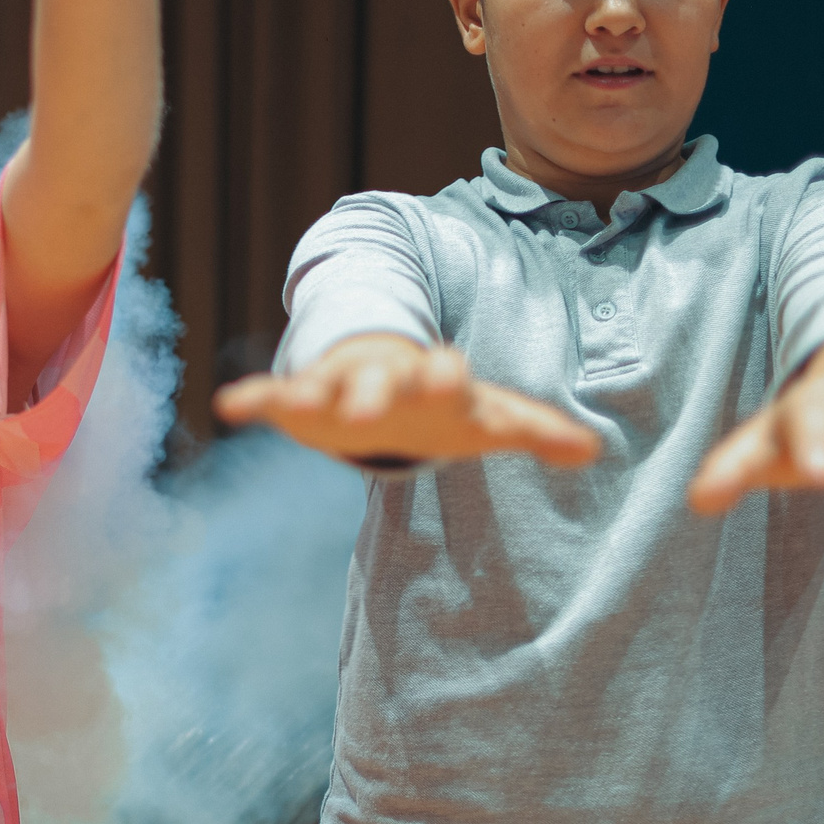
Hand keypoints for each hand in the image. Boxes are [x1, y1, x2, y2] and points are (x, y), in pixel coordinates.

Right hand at [215, 334, 602, 469]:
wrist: (384, 371)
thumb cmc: (442, 401)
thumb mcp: (487, 415)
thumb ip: (533, 429)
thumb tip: (593, 451)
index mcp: (435, 378)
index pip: (445, 373)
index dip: (445, 375)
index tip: (447, 374)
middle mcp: (387, 376)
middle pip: (382, 381)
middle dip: (374, 393)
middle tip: (368, 414)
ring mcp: (341, 383)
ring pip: (325, 385)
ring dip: (311, 391)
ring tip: (296, 401)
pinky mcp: (303, 397)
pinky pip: (274, 395)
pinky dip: (254, 398)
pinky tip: (230, 405)